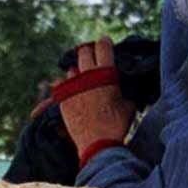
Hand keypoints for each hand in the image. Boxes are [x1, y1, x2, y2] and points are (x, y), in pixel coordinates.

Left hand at [58, 37, 135, 156]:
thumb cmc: (117, 125)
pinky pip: (59, 84)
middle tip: (92, 57)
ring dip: (77, 72)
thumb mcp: (129, 104)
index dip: (104, 43)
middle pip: (83, 52)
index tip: (104, 43)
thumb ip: (123, 91)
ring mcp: (72, 87)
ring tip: (82, 79)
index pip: (103, 47)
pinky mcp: (61, 98)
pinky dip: (64, 86)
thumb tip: (123, 88)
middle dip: (89, 53)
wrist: (98, 144)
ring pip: (71, 70)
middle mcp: (87, 76)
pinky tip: (69, 90)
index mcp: (105, 74)